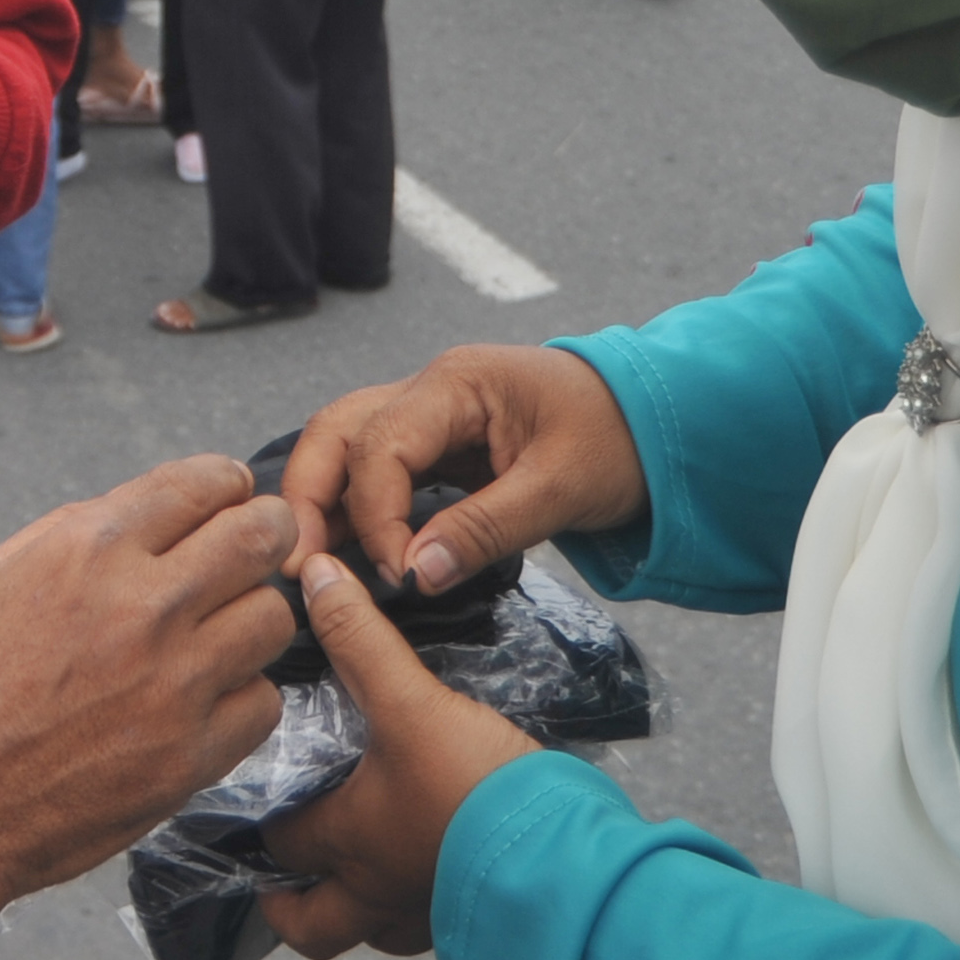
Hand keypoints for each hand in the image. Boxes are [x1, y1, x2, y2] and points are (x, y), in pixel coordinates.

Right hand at [0, 457, 296, 924]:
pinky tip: (203, 703)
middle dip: (267, 533)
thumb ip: (73, 536)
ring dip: (251, 619)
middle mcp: (141, 606)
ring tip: (219, 636)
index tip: (232, 497)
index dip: (227, 485)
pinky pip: (263, 703)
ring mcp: (175, 683)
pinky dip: (241, 699)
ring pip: (273, 619)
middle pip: (261, 536)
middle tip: (259, 549)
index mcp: (86, 551)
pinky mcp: (192, 755)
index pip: (202, 483)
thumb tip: (145, 517)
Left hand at [258, 554, 541, 959]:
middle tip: (282, 882)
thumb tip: (317, 576)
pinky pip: (432, 930)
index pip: (282, 842)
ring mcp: (428, 916)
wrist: (563, 855)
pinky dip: (421, 908)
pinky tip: (435, 876)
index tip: (254, 812)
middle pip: (312, 926)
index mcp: (349, 841)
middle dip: (291, 907)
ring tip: (359, 879)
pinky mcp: (479, 923)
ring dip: (357, 912)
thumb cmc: (475, 787)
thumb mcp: (412, 702)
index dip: (263, 827)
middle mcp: (377, 893)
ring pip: (373, 933)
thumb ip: (362, 640)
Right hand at [278, 342, 643, 592]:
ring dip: (321, 502)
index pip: (380, 447)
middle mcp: (428, 390)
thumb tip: (414, 576)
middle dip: (309, 496)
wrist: (658, 423)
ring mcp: (427, 415)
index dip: (375, 516)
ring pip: (343, 447)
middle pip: (335, 432)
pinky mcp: (435, 445)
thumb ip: (485, 529)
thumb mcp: (560, 489)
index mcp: (456, 383)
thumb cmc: (617, 442)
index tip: (398, 575)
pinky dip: (352, 508)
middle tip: (301, 564)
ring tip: (310, 563)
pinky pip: (374, 470)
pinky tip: (344, 553)